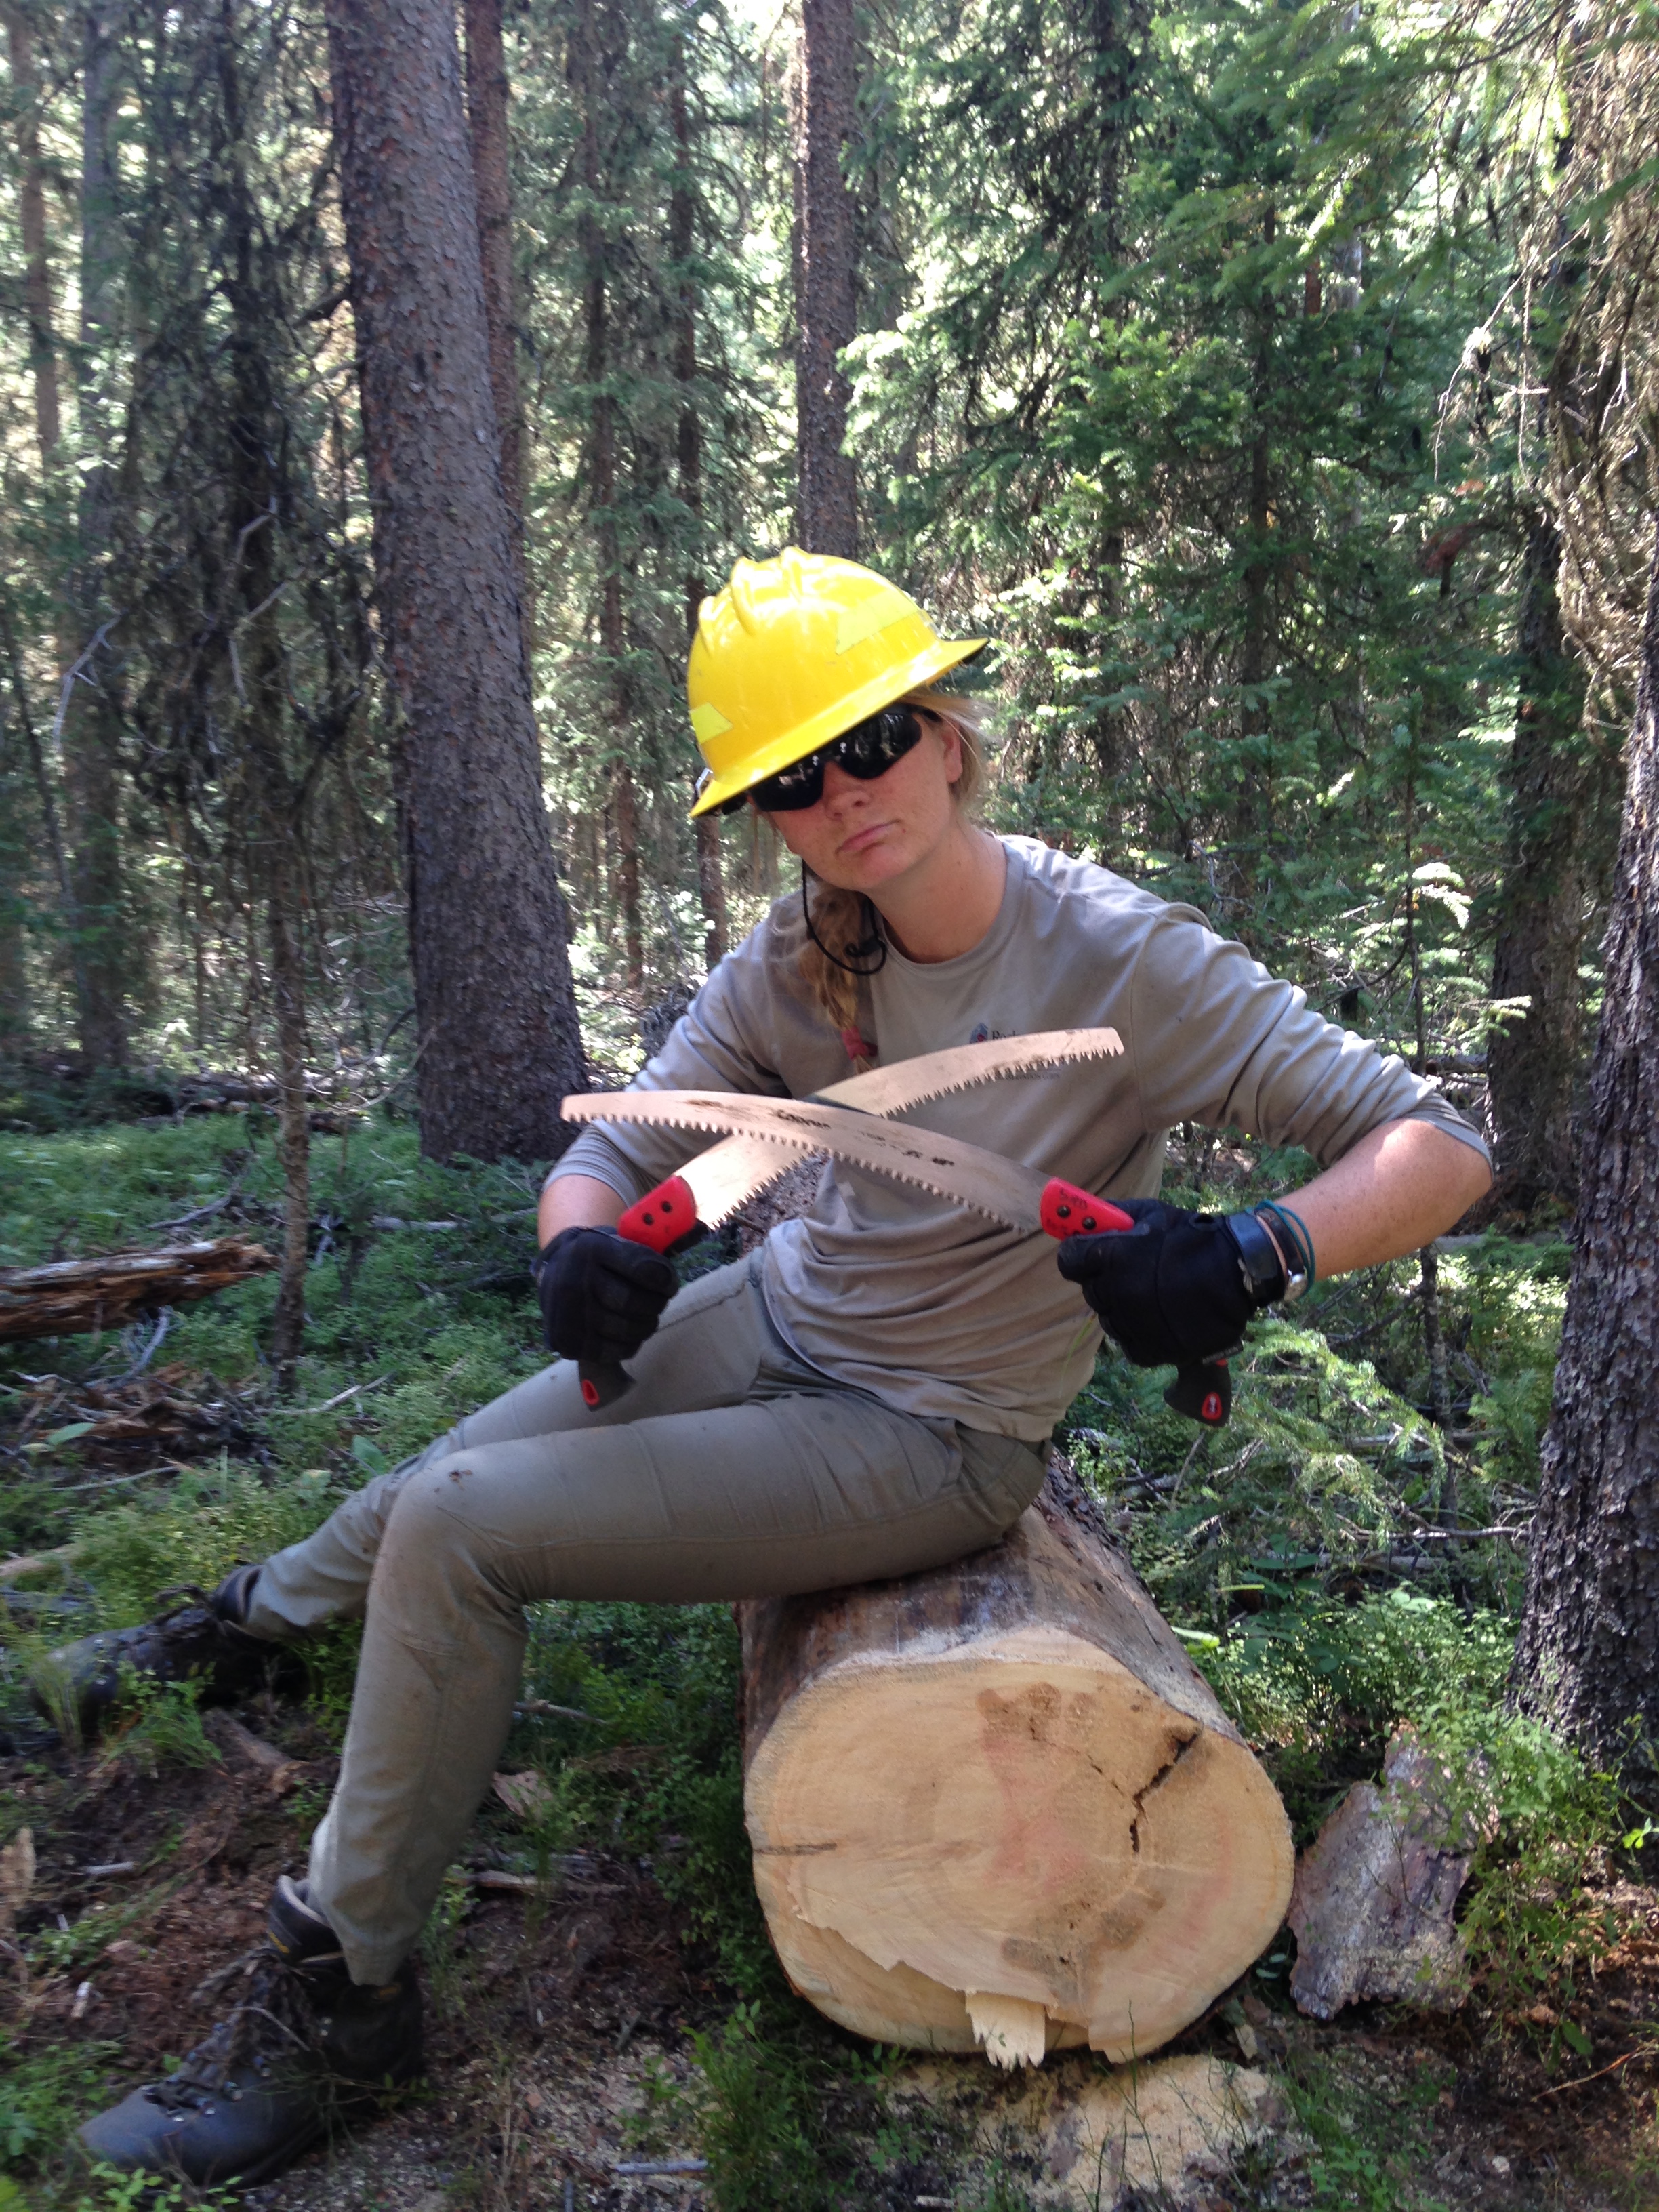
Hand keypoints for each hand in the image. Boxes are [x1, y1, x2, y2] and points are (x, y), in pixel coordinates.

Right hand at [535, 1226, 676, 1365]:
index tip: (669, 1285)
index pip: (643, 1269)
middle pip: (633, 1302)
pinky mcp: (568, 1342)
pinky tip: (628, 1333)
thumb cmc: (598, 1257)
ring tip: (646, 1319)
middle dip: (655, 1304)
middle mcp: (575, 1279)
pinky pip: (614, 1351)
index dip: (666, 1279)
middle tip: (659, 1303)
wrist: (555, 1273)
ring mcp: (569, 1314)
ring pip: (627, 1330)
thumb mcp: (616, 1240)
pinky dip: (630, 1345)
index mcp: (592, 1248)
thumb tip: (694, 1235)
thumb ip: (649, 1244)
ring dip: (646, 1326)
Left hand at [1055, 1198, 1275, 1366]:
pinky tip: (1160, 1318)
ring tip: (1153, 1297)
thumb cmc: (1193, 1238)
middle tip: (1132, 1275)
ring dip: (1122, 1308)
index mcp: (1111, 1256)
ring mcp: (1130, 1324)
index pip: (1068, 1261)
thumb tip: (1083, 1217)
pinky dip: (1139, 1333)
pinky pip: (1127, 1342)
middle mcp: (1115, 1292)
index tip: (1087, 1256)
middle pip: (1090, 1291)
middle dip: (1105, 1281)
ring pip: (1108, 1319)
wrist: (1236, 1273)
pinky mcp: (1146, 1350)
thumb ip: (1113, 1216)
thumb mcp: (1152, 1214)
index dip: (1078, 1257)